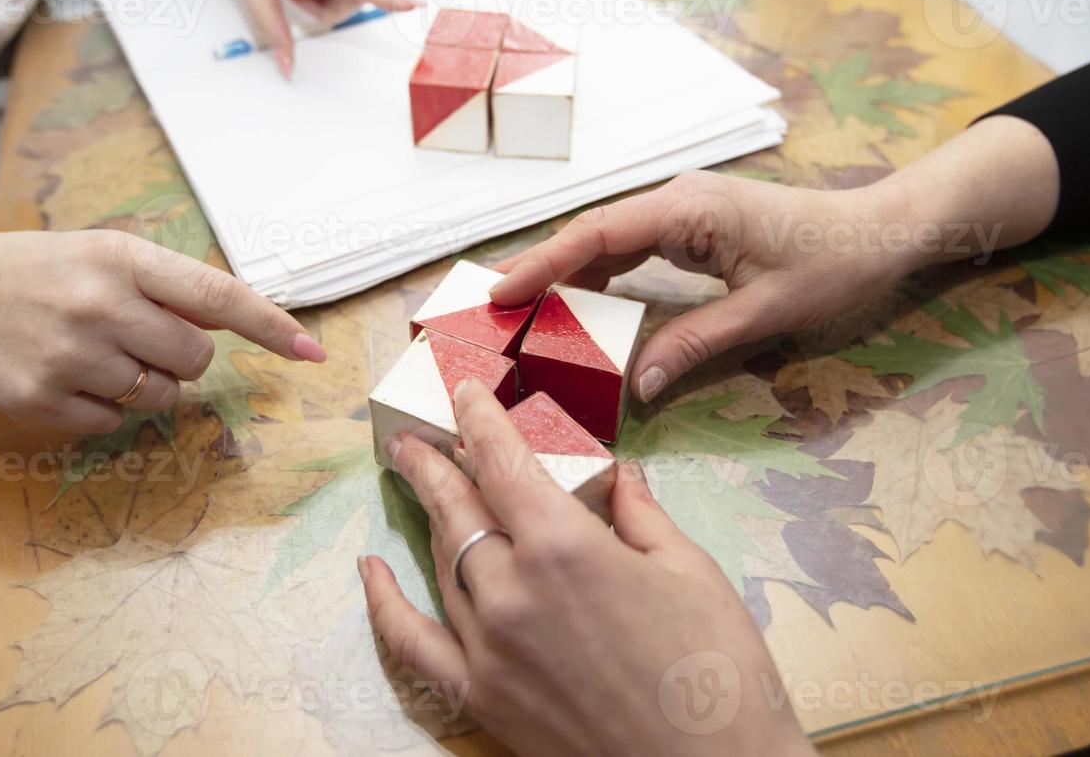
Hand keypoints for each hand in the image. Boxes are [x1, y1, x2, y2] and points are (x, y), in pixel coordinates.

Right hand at [0, 230, 324, 433]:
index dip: (270, 325)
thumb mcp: (100, 254)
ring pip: (160, 396)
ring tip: (94, 351)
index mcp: (121, 258)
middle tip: (138, 335)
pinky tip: (65, 374)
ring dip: (144, 382)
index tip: (311, 351)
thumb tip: (230, 326)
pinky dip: (103, 406)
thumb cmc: (36, 271)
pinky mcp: (42, 402)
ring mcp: (70, 357)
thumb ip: (165, 287)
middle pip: (196, 358)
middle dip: (181, 355)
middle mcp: (99, 305)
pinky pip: (113, 422)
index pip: (217, 295)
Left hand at [360, 382, 813, 756]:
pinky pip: (414, 642)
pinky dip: (384, 603)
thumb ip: (639, 514)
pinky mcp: (482, 697)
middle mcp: (511, 589)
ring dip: (428, 515)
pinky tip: (371, 569)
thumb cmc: (718, 670)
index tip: (463, 391)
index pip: (502, 460)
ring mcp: (488, 647)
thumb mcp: (689, 570)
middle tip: (414, 436)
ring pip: (442, 562)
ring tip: (417, 481)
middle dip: (433, 462)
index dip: (477, 418)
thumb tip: (618, 474)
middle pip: (458, 506)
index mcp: (564, 545)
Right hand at [489, 116, 1058, 403]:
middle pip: (592, 234)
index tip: (499, 293)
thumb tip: (638, 384)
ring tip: (519, 313)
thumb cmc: (834, 263)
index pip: (599, 234)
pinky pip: (632, 247)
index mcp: (690, 209)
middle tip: (487, 308)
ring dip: (566, 274)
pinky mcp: (693, 224)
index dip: (545, 264)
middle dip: (540, 269)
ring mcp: (685, 208)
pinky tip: (577, 306)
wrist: (882, 230)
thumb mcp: (766, 311)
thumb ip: (697, 342)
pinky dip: (599, 275)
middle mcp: (678, 199)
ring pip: (608, 240)